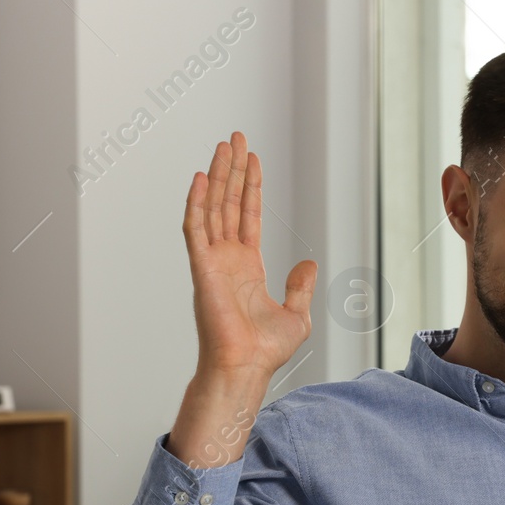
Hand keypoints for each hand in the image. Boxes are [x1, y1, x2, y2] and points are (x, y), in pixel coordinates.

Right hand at [183, 131, 316, 382]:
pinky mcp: (203, 268)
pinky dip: (196, 202)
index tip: (252, 159)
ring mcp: (213, 261)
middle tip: (236, 138)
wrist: (246, 367)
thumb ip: (299, 287)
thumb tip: (307, 264)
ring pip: (213, 207)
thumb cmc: (264, 350)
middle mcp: (227, 259)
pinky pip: (196, 229)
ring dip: (218, 176)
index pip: (247, 216)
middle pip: (229, 203)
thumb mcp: (296, 315)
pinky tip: (201, 177)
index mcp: (247, 267)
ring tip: (224, 145)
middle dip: (233, 170)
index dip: (250, 187)